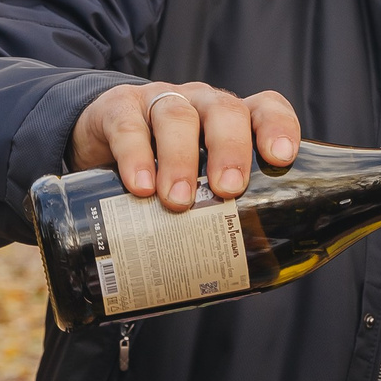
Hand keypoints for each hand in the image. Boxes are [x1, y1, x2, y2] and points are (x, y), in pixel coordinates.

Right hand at [69, 81, 298, 209]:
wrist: (98, 142)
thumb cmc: (166, 168)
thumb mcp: (199, 181)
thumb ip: (222, 211)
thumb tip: (246, 278)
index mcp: (232, 118)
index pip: (265, 108)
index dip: (278, 127)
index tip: (281, 158)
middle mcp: (200, 103)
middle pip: (224, 110)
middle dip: (230, 149)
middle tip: (228, 190)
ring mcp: (159, 102)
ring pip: (176, 117)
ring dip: (180, 160)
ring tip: (178, 201)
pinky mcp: (117, 109)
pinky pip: (127, 126)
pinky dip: (134, 157)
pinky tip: (139, 188)